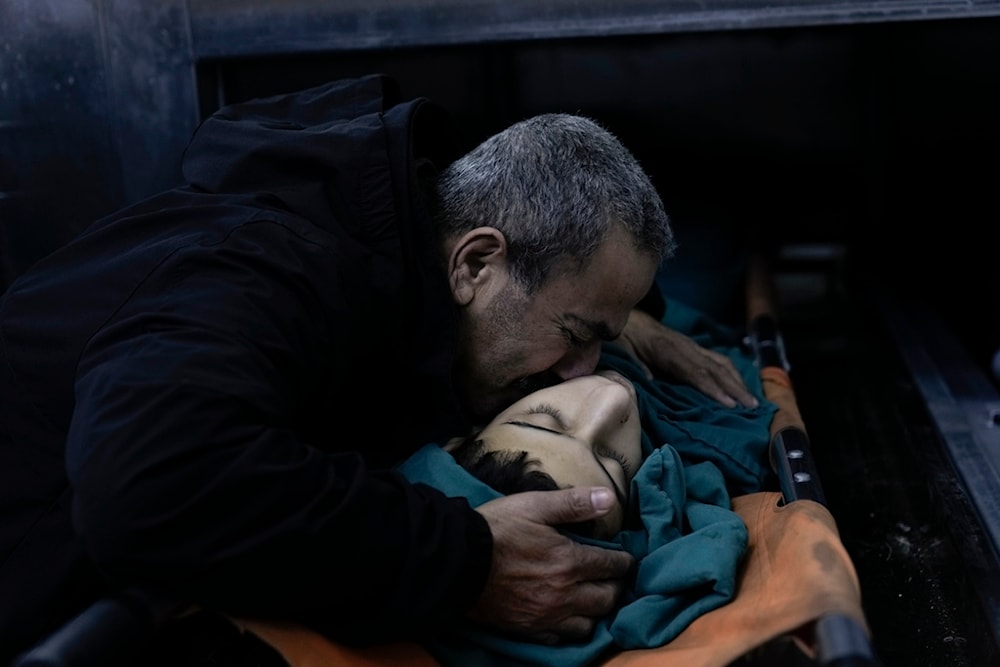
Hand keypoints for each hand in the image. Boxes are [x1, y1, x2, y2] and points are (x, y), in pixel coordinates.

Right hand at [468, 487, 634, 643]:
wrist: (458, 562)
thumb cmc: (497, 529)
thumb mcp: (534, 506)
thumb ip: (573, 503)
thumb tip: (609, 498)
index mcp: (569, 561)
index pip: (611, 566)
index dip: (623, 561)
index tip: (624, 558)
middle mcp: (564, 594)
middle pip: (607, 599)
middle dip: (615, 587)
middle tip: (611, 578)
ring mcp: (546, 616)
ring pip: (588, 624)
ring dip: (595, 611)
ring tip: (591, 598)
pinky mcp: (529, 629)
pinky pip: (561, 638)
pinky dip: (569, 628)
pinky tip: (566, 616)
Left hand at [615, 308, 758, 408]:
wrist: (631, 320)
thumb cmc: (626, 338)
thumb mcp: (623, 349)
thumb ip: (635, 364)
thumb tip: (648, 380)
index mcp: (667, 350)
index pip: (695, 372)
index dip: (713, 388)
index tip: (729, 404)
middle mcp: (686, 347)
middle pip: (715, 368)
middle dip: (735, 388)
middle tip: (751, 406)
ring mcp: (693, 346)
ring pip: (721, 363)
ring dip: (739, 381)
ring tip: (752, 401)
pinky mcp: (695, 348)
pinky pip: (719, 359)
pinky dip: (733, 373)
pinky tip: (741, 385)